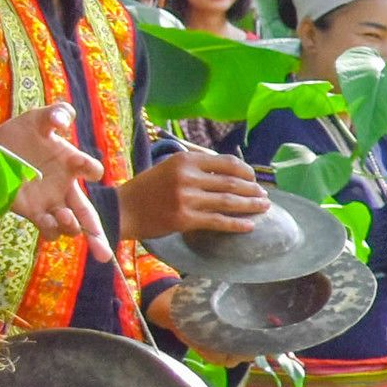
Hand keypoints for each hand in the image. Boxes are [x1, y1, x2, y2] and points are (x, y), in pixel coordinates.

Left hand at [0, 103, 106, 247]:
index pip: (90, 170)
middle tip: (104, 255)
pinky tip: (49, 226)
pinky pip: (46, 228)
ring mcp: (50, 203)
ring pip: (70, 225)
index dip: (91, 170)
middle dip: (97, 235)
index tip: (87, 170)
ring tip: (65, 220)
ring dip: (71, 227)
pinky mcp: (32, 212)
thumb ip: (55, 113)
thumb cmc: (22, 134)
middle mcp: (66, 188)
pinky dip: (50, 231)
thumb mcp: (38, 119)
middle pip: (88, 214)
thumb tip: (63, 121)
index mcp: (71, 165)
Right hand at [116, 143, 268, 243]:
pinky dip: (237, 224)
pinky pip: (218, 221)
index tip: (254, 179)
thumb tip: (229, 172)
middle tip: (264, 195)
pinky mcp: (185, 219)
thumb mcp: (169, 168)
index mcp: (185, 161)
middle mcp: (187, 177)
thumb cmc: (147, 189)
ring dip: (251, 205)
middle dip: (253, 190)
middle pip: (232, 183)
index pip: (227, 163)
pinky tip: (250, 225)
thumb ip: (196, 168)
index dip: (246, 172)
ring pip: (229, 202)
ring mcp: (186, 199)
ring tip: (265, 207)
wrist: (122, 210)